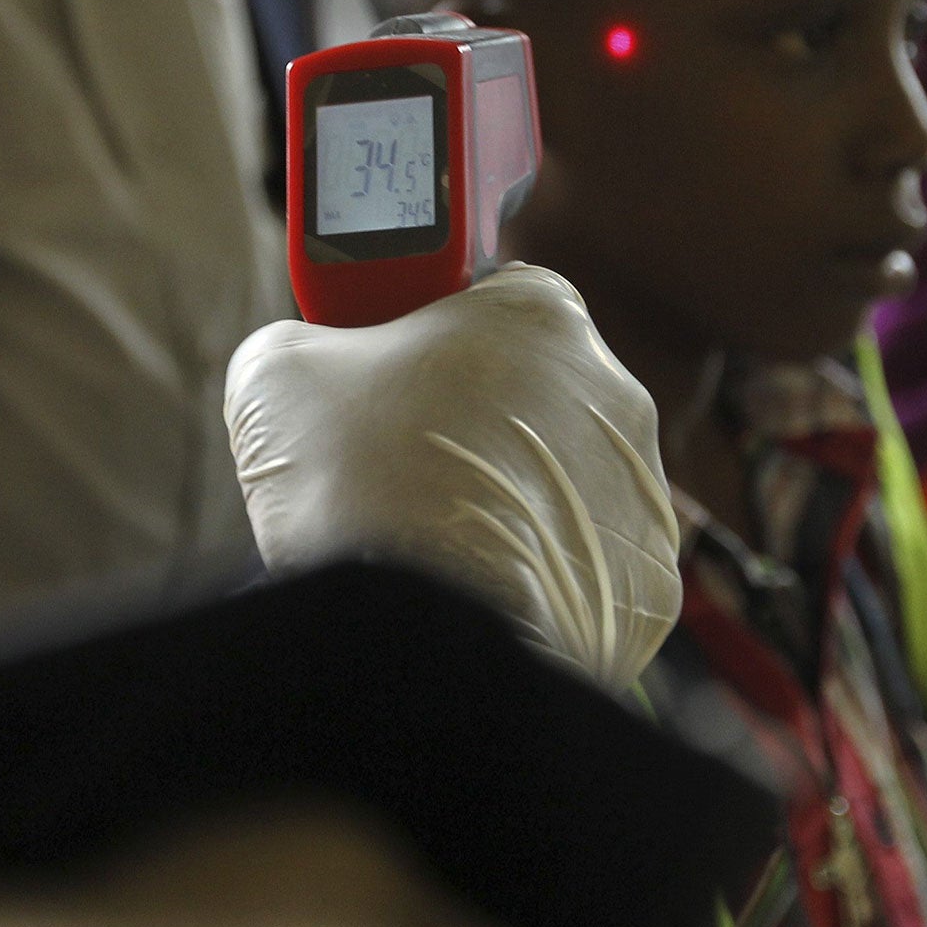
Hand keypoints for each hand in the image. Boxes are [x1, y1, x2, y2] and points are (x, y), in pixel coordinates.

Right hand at [224, 265, 681, 687]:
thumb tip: (303, 363)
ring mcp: (642, 494)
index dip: (429, 330)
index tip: (385, 371)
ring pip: (559, 481)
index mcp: (540, 313)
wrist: (420, 632)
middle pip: (528, 391)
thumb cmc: (356, 478)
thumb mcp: (276, 373)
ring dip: (504, 498)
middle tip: (390, 463)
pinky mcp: (650, 587)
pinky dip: (534, 577)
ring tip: (425, 537)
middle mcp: (614, 390)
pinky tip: (473, 590)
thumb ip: (297, 340)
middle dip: (467, 421)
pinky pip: (583, 566)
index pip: (491, 294)